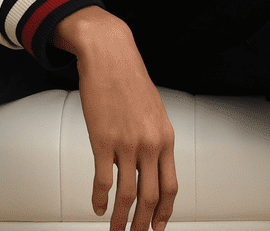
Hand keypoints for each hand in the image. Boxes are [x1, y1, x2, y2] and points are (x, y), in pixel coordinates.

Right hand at [54, 7, 176, 230]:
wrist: (109, 55)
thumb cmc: (129, 80)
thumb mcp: (153, 111)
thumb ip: (155, 139)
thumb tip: (151, 165)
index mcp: (165, 138)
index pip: (170, 186)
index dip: (164, 211)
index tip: (158, 226)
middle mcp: (149, 144)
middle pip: (150, 196)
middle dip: (143, 223)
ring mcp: (126, 143)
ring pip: (127, 194)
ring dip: (121, 218)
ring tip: (116, 230)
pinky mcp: (103, 140)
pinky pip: (103, 179)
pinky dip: (101, 198)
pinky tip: (98, 206)